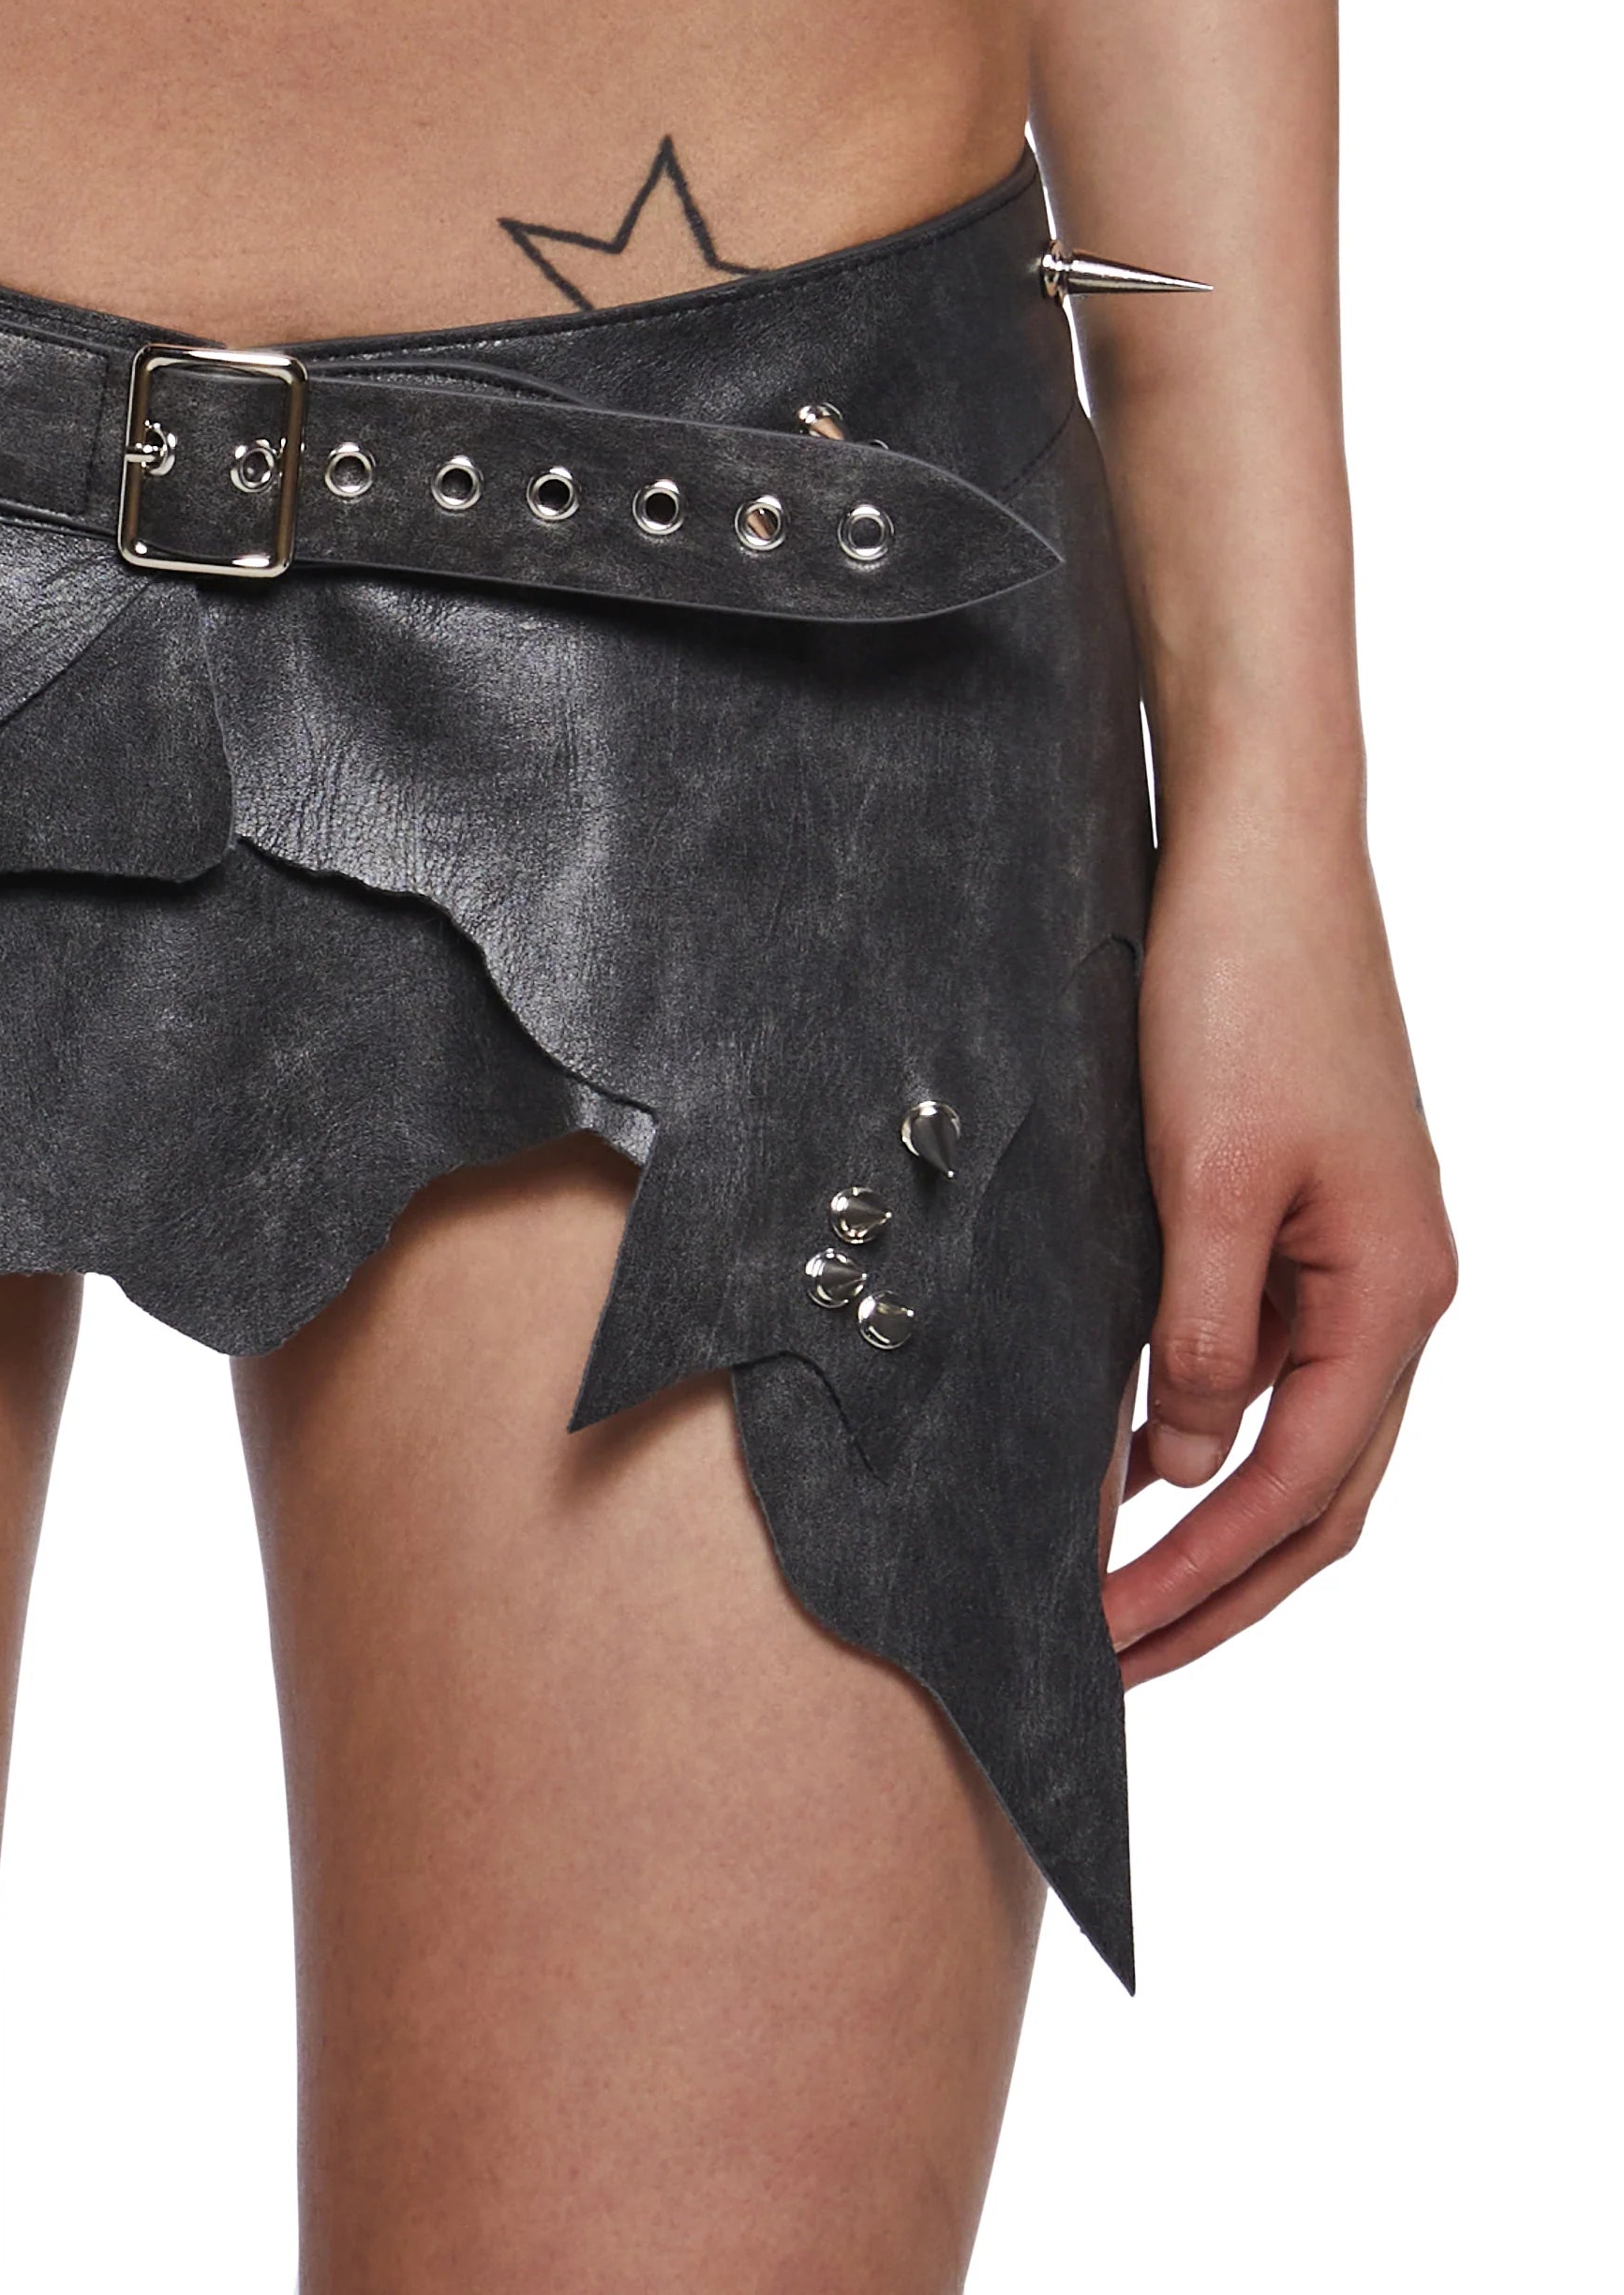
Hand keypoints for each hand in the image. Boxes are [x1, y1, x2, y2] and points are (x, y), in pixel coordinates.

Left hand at [1103, 818, 1455, 1686]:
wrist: (1261, 847)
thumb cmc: (1242, 988)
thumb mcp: (1206, 1176)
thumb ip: (1203, 1333)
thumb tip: (1184, 1463)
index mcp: (1393, 1292)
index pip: (1299, 1490)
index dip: (1203, 1580)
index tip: (1106, 1638)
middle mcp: (1398, 1287)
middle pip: (1322, 1492)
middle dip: (1223, 1586)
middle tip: (1116, 1657)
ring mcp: (1363, 1251)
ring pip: (1306, 1435)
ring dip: (1221, 1522)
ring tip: (1123, 1586)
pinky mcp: (1314, 1213)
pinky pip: (1277, 1358)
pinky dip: (1216, 1428)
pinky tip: (1140, 1450)